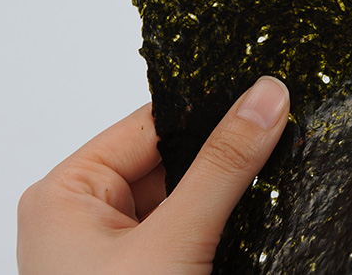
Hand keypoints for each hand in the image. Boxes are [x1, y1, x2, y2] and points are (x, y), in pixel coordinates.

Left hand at [17, 76, 289, 274]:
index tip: (266, 94)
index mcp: (67, 195)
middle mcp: (87, 219)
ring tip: (278, 170)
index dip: (209, 110)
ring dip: (231, 193)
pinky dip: (228, 223)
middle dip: (226, 156)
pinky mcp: (153, 269)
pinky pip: (196, 231)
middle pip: (176, 160)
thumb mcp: (174, 241)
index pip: (152, 125)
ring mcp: (120, 251)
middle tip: (284, 130)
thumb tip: (266, 98)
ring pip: (191, 198)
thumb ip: (221, 168)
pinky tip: (261, 210)